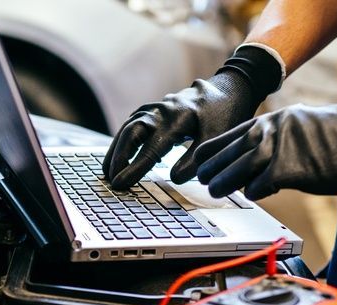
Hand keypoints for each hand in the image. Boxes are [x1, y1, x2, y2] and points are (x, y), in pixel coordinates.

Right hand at [102, 76, 258, 189]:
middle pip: (132, 132)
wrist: (229, 89)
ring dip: (117, 148)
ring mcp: (157, 107)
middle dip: (119, 157)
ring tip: (107, 170)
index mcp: (178, 118)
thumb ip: (196, 159)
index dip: (134, 167)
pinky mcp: (155, 109)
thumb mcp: (217, 138)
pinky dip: (123, 138)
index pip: (151, 148)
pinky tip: (118, 153)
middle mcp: (163, 111)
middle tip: (110, 180)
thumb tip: (174, 179)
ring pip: (129, 126)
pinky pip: (133, 123)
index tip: (121, 184)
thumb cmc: (225, 115)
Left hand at [193, 92, 336, 198]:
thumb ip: (281, 137)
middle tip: (203, 181)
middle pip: (227, 151)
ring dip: (224, 182)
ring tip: (215, 191)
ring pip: (237, 169)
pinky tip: (257, 195)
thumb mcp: (304, 126)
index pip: (230, 134)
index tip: (199, 162)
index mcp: (274, 119)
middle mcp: (272, 129)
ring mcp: (280, 148)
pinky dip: (256, 193)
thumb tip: (263, 155)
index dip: (211, 151)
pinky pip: (261, 186)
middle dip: (211, 168)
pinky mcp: (291, 169)